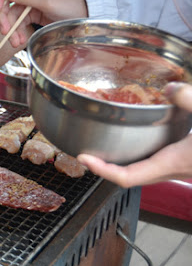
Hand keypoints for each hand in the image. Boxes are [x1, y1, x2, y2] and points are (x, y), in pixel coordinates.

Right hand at [0, 0, 87, 47]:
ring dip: (11, 29)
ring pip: (10, 13)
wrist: (84, 20)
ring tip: (16, 42)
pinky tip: (19, 40)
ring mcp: (29, 0)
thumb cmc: (71, 5)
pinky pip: (18, 22)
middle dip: (4, 17)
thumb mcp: (47, 1)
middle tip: (5, 31)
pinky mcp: (31, 13)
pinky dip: (16, 32)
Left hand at [77, 83, 191, 187]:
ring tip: (101, 149)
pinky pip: (150, 165)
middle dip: (103, 168)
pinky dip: (135, 157)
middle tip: (85, 154)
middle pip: (127, 177)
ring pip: (139, 173)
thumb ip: (189, 100)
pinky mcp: (180, 164)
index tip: (83, 157)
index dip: (101, 169)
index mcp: (170, 163)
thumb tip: (169, 88)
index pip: (126, 176)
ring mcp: (175, 169)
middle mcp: (169, 171)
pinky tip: (134, 140)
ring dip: (118, 164)